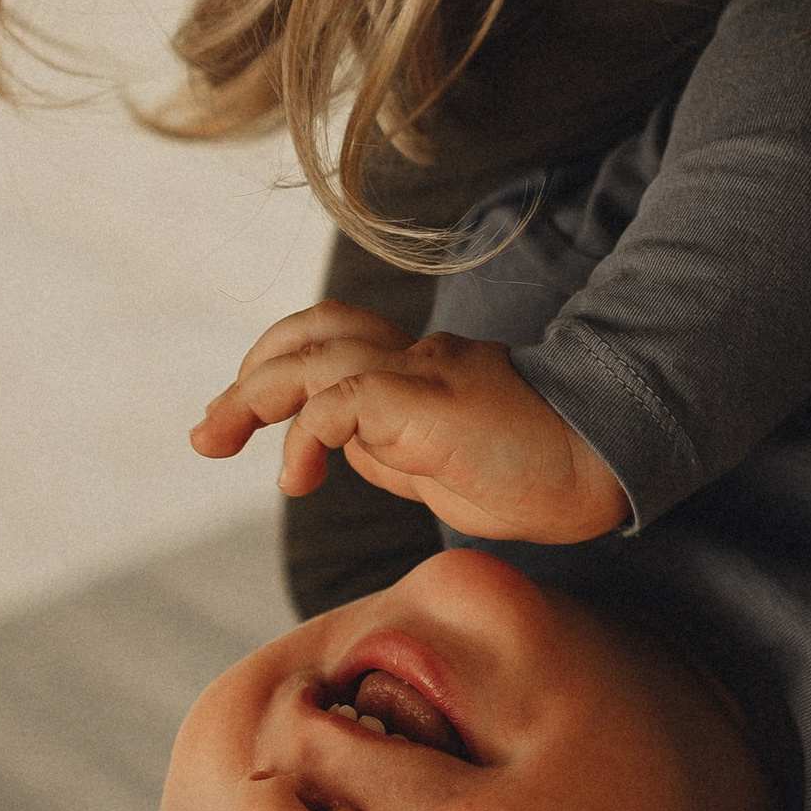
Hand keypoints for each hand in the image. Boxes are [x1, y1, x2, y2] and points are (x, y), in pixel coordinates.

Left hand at [193, 300, 629, 542]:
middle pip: (312, 333)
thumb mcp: (439, 470)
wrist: (603, 465)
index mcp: (417, 373)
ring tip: (217, 439)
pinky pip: (341, 399)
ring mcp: (422, 372)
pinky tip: (296, 477)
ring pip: (314, 355)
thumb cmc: (536, 475)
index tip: (234, 421)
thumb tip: (329, 450)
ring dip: (251, 396)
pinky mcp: (427, 399)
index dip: (274, 369)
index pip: (330, 342)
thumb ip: (386, 452)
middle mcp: (415, 360)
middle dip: (247, 378)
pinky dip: (303, 433)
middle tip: (207, 434)